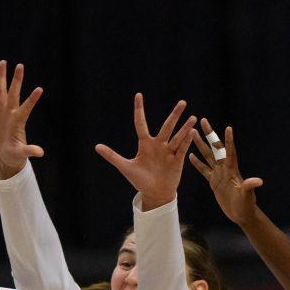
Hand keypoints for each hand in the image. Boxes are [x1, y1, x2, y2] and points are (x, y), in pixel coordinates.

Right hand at [0, 61, 44, 177]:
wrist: (7, 155)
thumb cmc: (16, 155)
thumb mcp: (22, 153)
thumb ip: (30, 150)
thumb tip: (41, 153)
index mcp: (18, 121)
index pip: (26, 108)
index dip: (32, 99)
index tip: (40, 89)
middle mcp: (11, 113)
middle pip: (13, 92)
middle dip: (16, 79)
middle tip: (20, 65)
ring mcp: (2, 111)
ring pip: (1, 90)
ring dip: (2, 76)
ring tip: (3, 62)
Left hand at [95, 94, 195, 210]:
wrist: (155, 194)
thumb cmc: (140, 181)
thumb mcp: (125, 167)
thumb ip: (112, 156)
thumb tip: (96, 146)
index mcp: (145, 144)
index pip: (141, 123)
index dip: (139, 110)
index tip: (138, 95)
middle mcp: (158, 145)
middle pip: (167, 126)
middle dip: (175, 115)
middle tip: (183, 102)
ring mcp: (169, 152)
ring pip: (177, 136)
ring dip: (185, 127)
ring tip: (193, 117)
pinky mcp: (177, 160)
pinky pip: (182, 148)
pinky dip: (187, 141)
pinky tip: (192, 132)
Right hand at [188, 120, 263, 225]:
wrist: (241, 214)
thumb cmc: (246, 205)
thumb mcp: (247, 196)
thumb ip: (250, 187)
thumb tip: (258, 181)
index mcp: (233, 170)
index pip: (230, 153)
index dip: (229, 142)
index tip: (228, 128)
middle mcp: (225, 169)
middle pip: (216, 148)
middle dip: (209, 134)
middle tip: (203, 120)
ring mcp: (218, 174)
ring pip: (207, 156)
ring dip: (200, 144)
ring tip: (192, 132)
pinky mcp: (213, 182)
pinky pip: (204, 170)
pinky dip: (197, 163)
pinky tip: (190, 155)